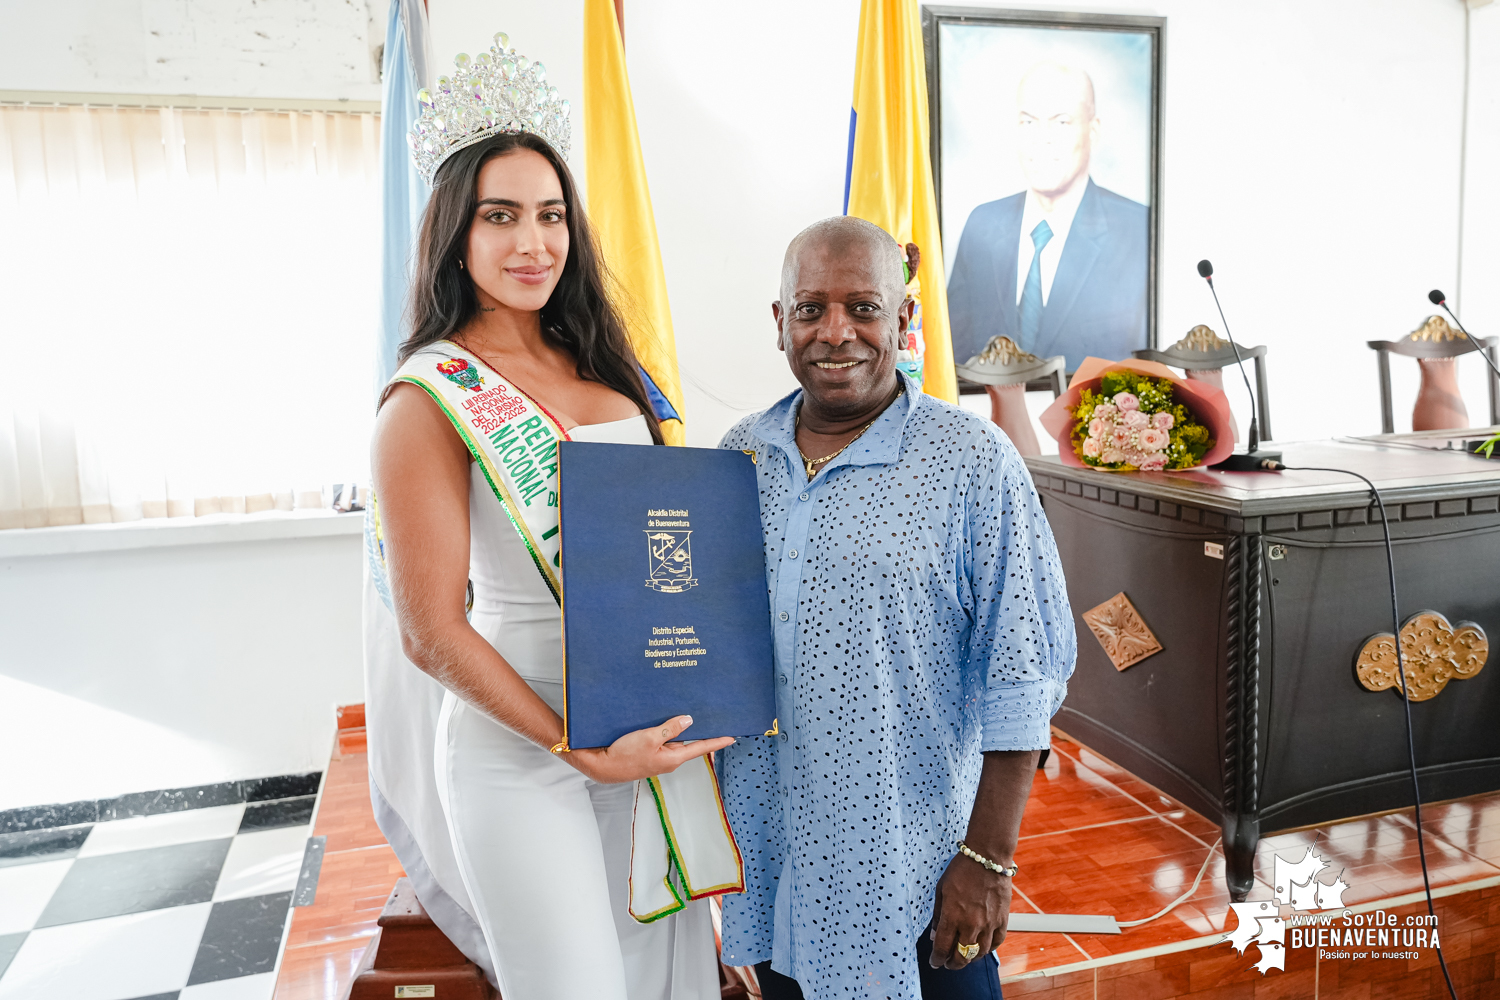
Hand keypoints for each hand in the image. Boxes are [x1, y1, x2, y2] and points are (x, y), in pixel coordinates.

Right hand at [565, 715, 734, 783]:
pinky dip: (668, 730)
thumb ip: (670, 729)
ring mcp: (659, 757)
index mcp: (673, 758)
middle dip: (700, 731)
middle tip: (714, 718)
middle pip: (690, 743)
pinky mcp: (648, 753)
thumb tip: (688, 720)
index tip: (732, 736)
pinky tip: (667, 720)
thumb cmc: (624, 754)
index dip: (717, 741)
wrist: (602, 766)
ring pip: (675, 740)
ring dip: (682, 729)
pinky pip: (663, 740)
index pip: (701, 748)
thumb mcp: (649, 738)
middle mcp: (669, 759)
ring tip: (691, 714)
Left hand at [928, 851, 1011, 968]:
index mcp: (952, 916)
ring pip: (979, 954)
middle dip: (953, 964)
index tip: (935, 962)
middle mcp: (971, 924)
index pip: (942, 947)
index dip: (937, 958)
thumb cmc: (961, 870)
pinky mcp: (1002, 920)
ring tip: (964, 956)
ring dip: (970, 959)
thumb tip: (933, 935)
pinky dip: (988, 949)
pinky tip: (982, 947)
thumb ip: (937, 915)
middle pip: (961, 957)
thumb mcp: (941, 889)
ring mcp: (988, 924)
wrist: (987, 857)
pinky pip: (996, 943)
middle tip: (948, 963)